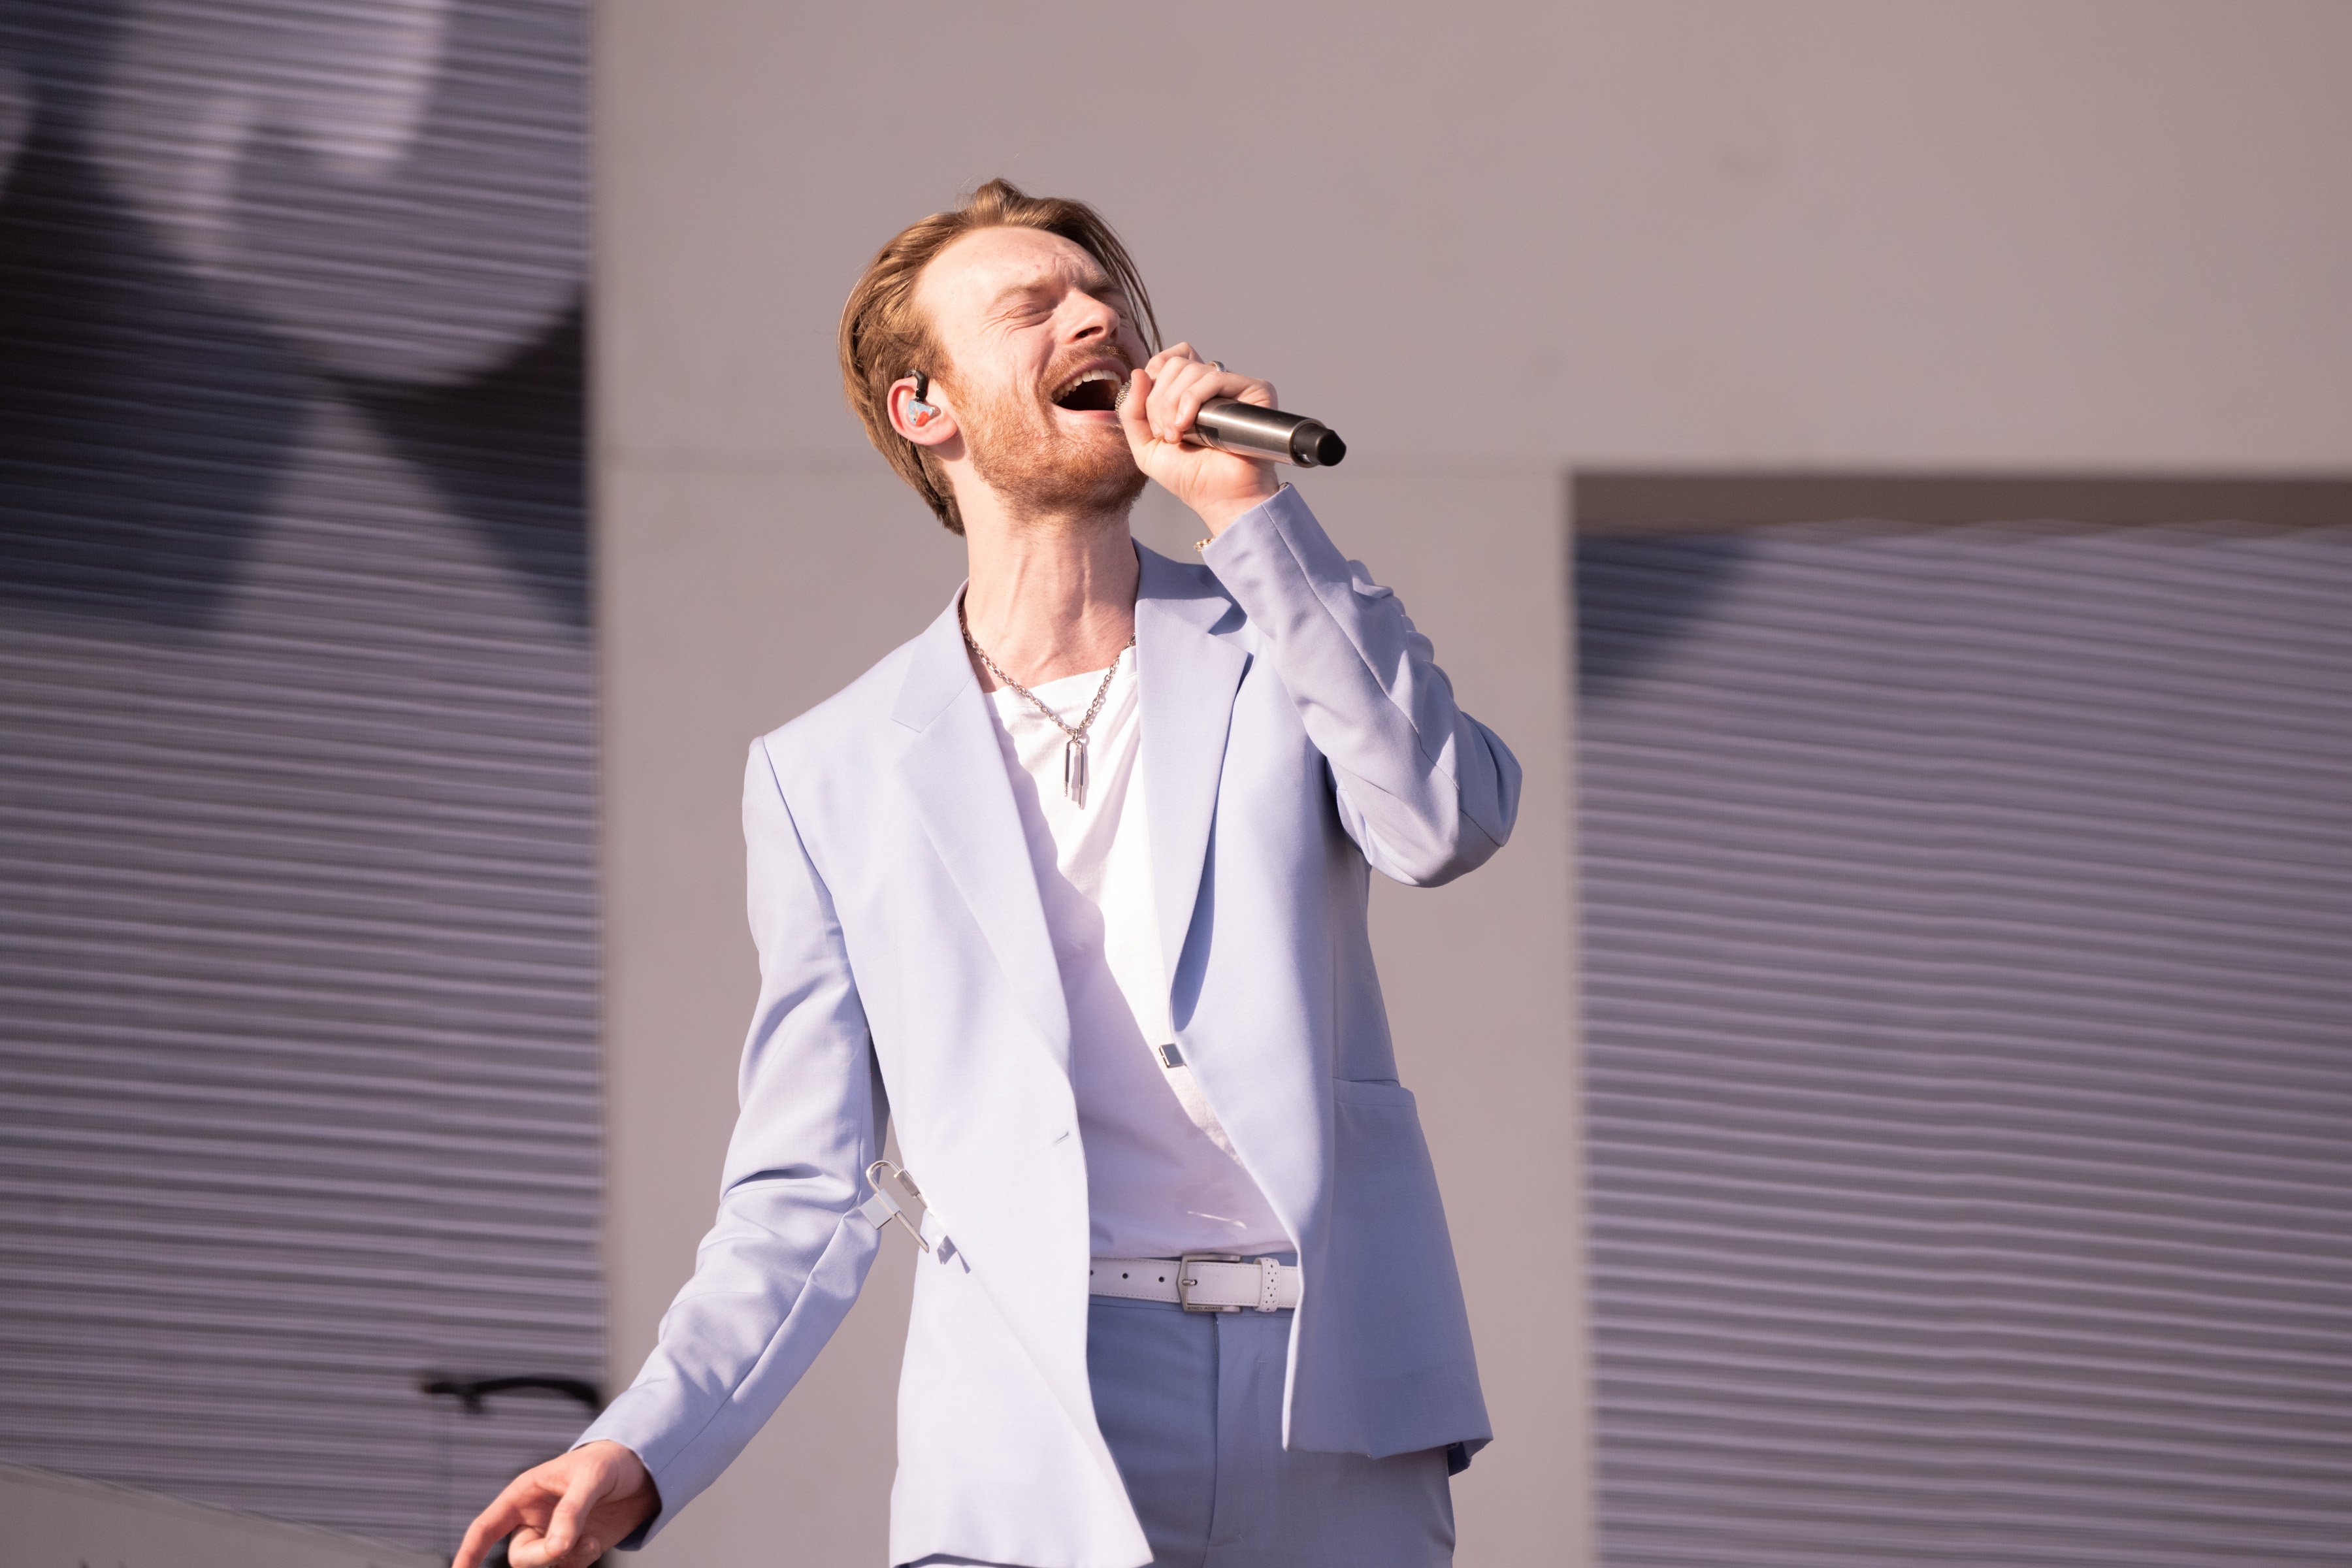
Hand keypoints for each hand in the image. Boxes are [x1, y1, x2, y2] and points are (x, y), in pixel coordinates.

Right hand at [453, 1440, 658, 1567]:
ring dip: (566, 1560)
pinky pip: (567, 1567)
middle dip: (541, 1557)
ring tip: (592, 1540)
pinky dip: (579, 1563)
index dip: (469, 1551)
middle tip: (566, 1547)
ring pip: (545, 1565)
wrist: (646, 1470)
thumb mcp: (591, 1478)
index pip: (486, 1526)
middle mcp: (535, 1518)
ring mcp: (555, 1535)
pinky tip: (596, 1544)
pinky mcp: (576, 1547)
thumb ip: (572, 1511)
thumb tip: (557, 1547)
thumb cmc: (611, 1460)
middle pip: (520, 1555)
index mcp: (525, 1494)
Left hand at [1118, 343, 1280, 538]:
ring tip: (1178, 436)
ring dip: (1173, 404)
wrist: (1220, 498)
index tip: (1154, 415)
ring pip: (1191, 370)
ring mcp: (1235, 387)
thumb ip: (1132, 411)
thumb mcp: (1146, 446)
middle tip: (1166, 434)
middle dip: (1159, 400)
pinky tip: (1190, 426)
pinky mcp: (1255, 391)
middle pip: (1175, 364)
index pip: (1169, 359)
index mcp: (1190, 391)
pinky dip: (1193, 400)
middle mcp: (1214, 385)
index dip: (1154, 377)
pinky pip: (1215, 378)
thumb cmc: (1190, 477)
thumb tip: (1138, 373)